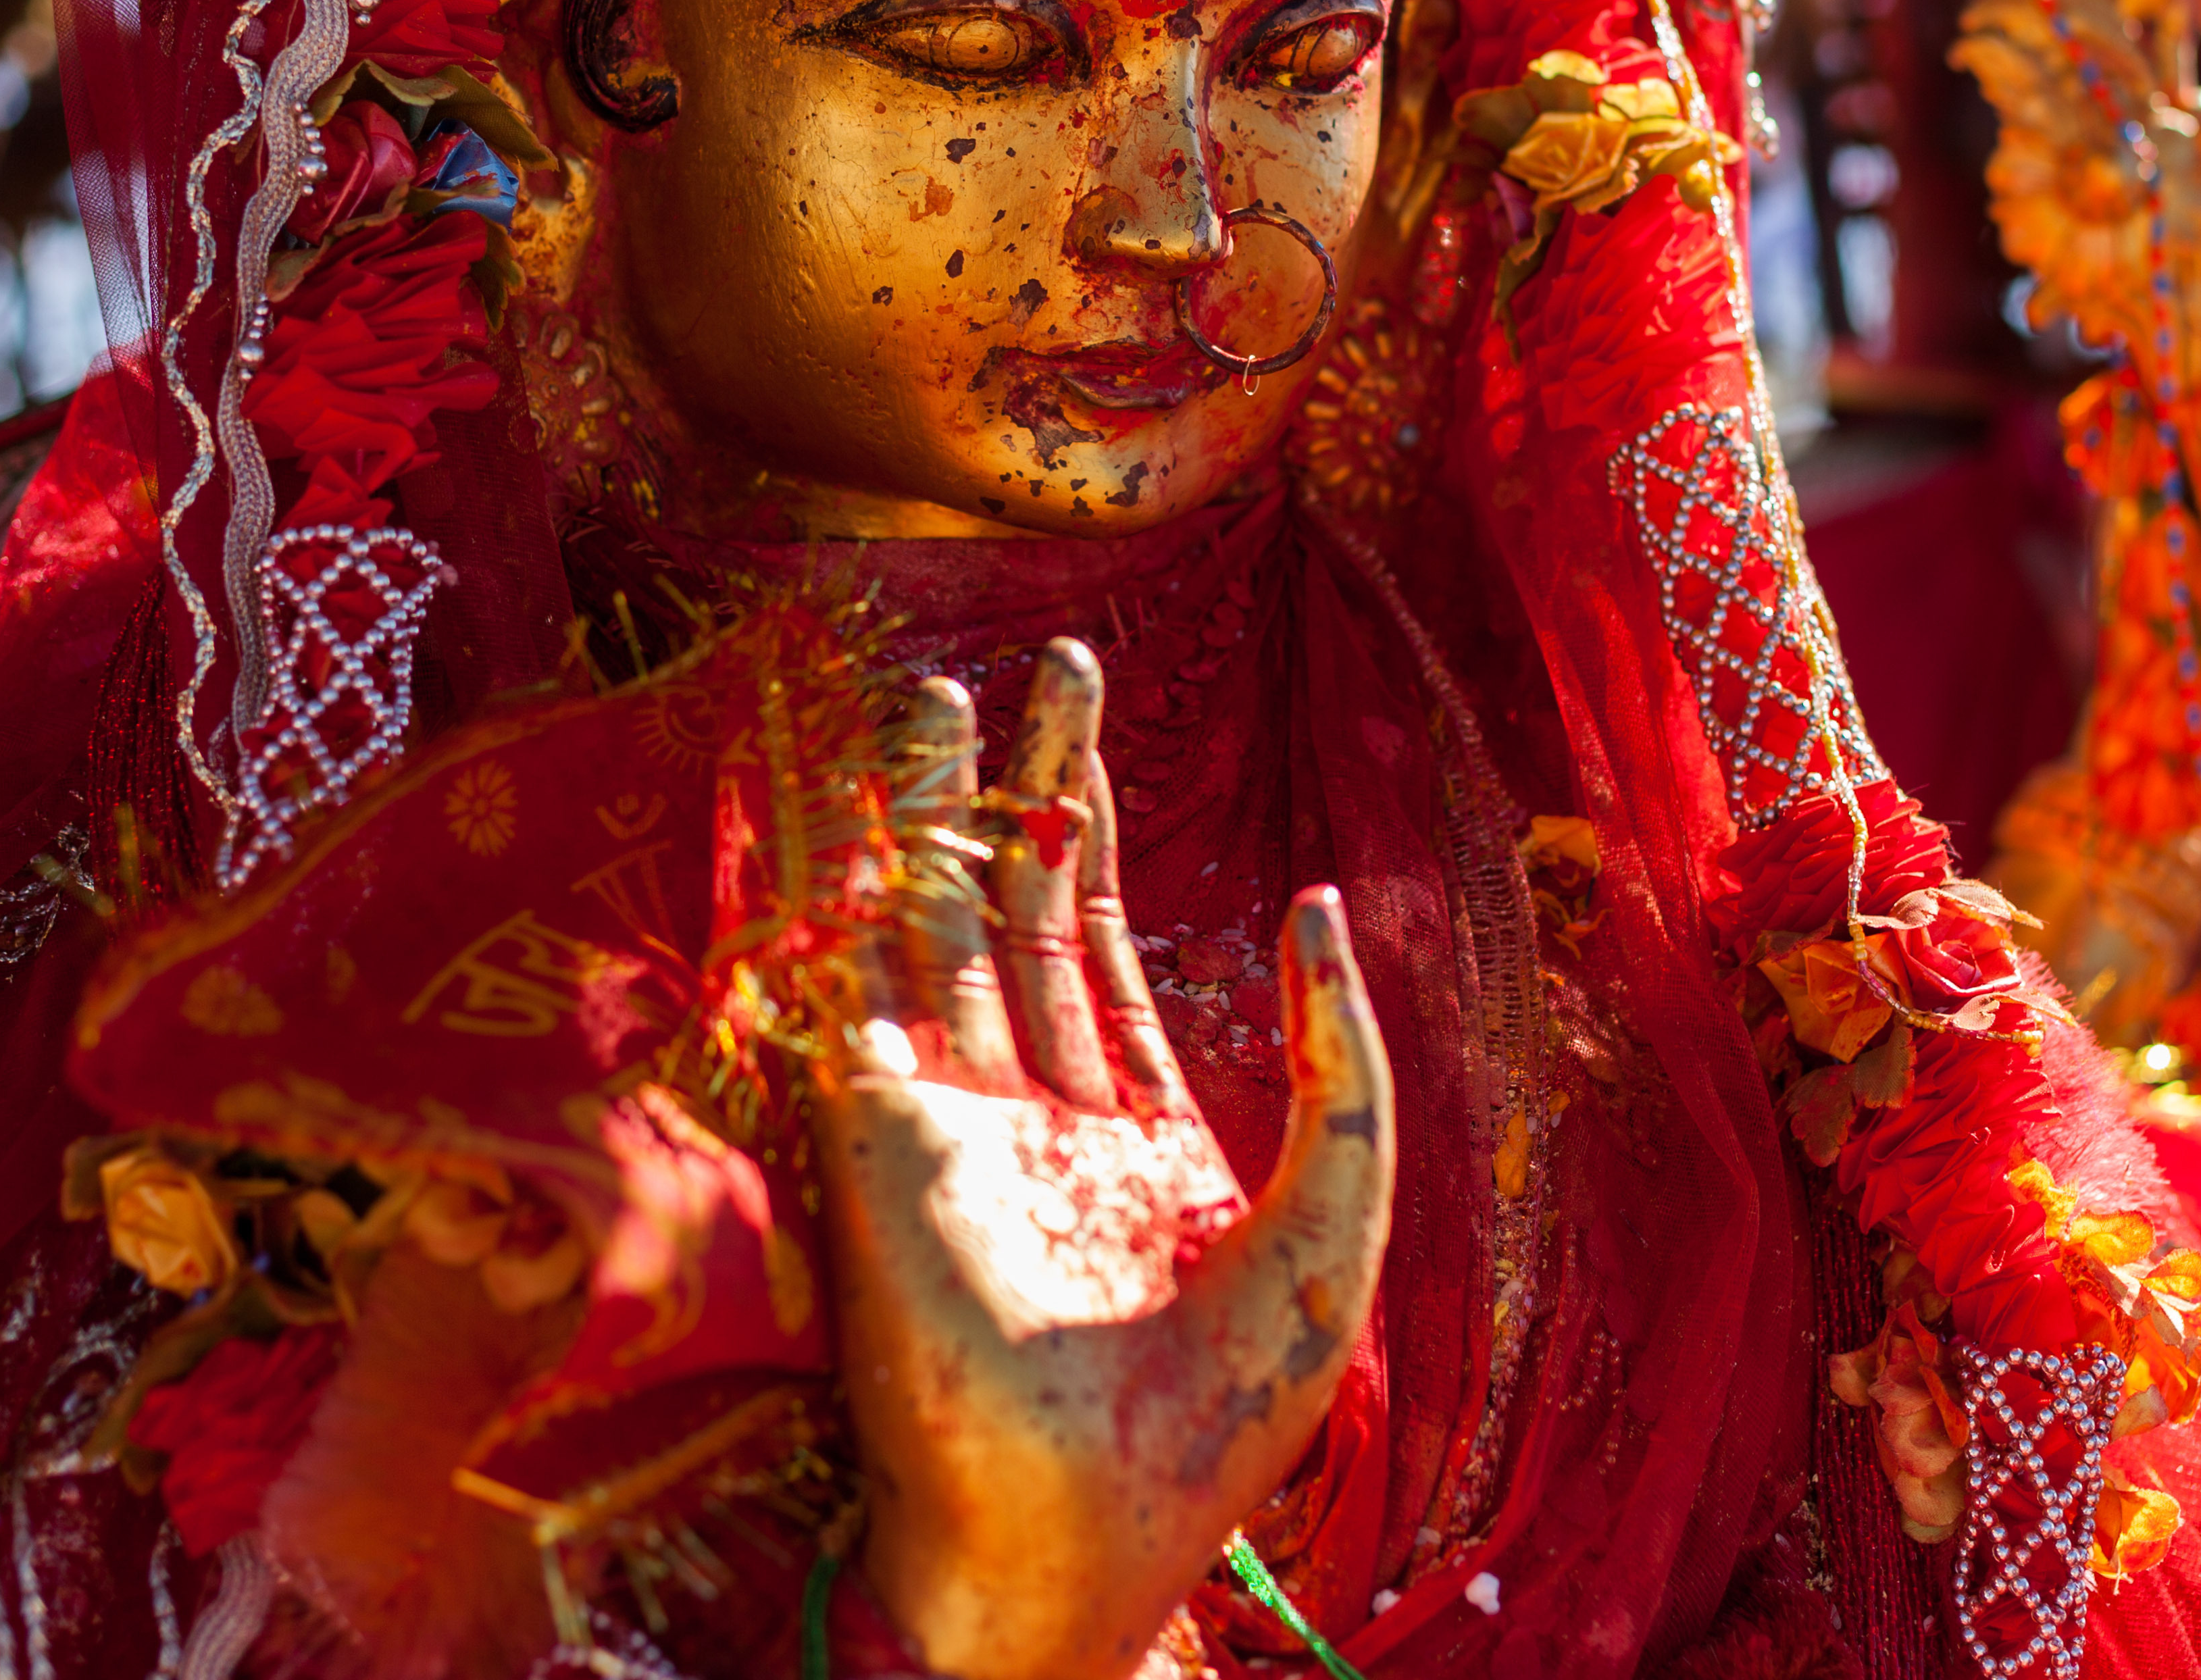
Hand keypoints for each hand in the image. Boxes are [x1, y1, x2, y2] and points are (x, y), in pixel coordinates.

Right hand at [813, 640, 1394, 1679]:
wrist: (1087, 1537)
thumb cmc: (1215, 1418)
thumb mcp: (1334, 1220)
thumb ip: (1345, 1068)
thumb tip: (1320, 904)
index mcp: (1133, 1135)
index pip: (1104, 947)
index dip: (1097, 828)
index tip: (1086, 720)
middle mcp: (1033, 1115)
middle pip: (1022, 909)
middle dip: (1029, 785)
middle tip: (1041, 662)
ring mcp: (949, 1125)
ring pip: (936, 926)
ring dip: (935, 812)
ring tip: (934, 687)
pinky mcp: (877, 1144)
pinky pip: (860, 992)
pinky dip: (855, 898)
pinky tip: (861, 812)